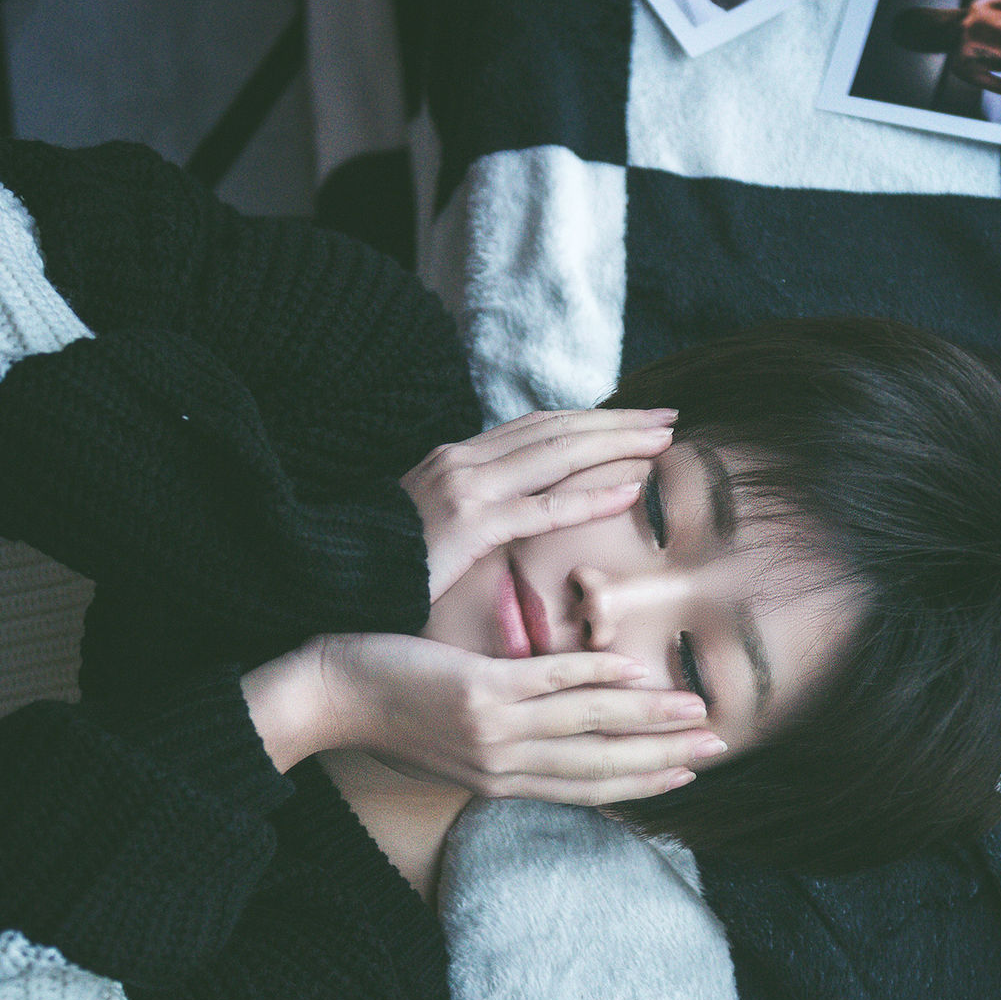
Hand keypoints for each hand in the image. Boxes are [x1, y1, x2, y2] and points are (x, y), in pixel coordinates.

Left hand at [245, 632, 726, 802]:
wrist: (327, 700)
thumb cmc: (387, 716)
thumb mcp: (451, 751)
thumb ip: (503, 751)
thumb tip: (546, 740)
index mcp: (501, 782)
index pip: (587, 787)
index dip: (644, 781)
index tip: (688, 772)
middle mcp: (504, 766)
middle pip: (601, 765)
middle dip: (664, 757)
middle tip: (716, 746)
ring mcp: (494, 730)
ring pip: (588, 726)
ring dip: (649, 716)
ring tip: (694, 706)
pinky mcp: (478, 692)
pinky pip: (550, 683)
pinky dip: (596, 676)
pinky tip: (633, 668)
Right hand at [400, 407, 676, 604]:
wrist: (334, 582)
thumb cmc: (387, 564)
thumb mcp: (435, 524)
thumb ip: (476, 509)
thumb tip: (515, 511)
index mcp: (457, 456)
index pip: (537, 425)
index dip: (589, 419)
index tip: (632, 420)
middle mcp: (463, 459)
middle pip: (555, 428)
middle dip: (615, 421)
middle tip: (666, 417)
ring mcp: (466, 488)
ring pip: (556, 455)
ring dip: (615, 445)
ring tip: (661, 441)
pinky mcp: (469, 523)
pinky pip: (542, 507)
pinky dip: (589, 496)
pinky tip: (629, 490)